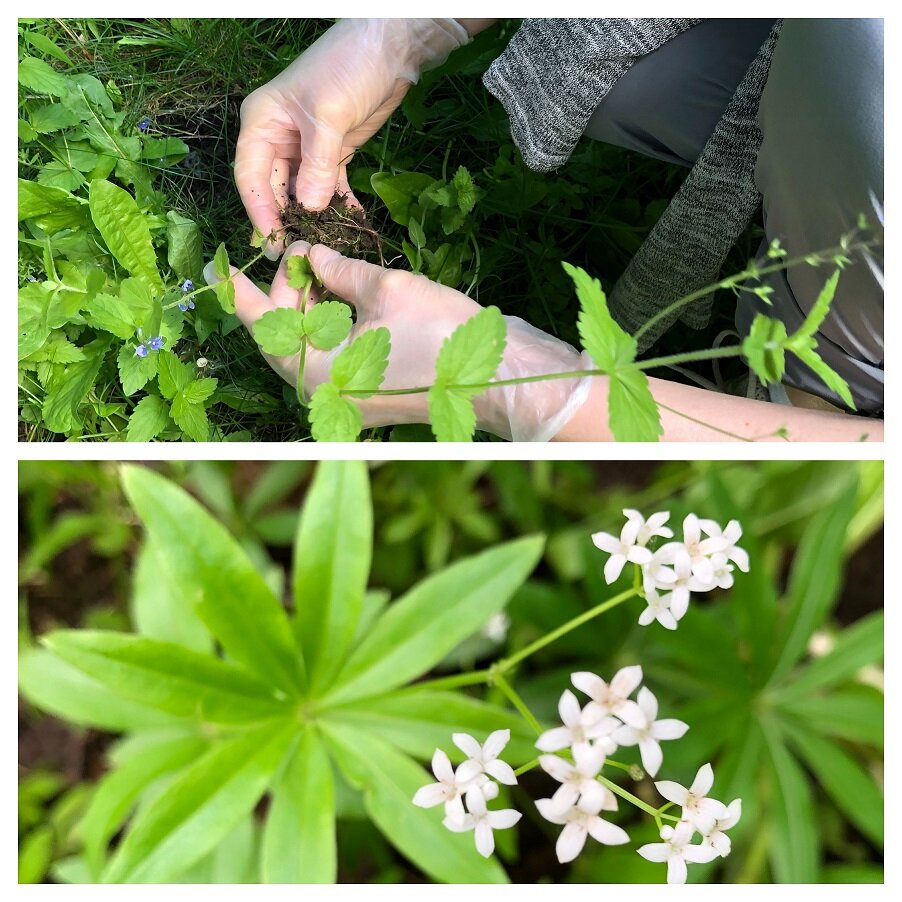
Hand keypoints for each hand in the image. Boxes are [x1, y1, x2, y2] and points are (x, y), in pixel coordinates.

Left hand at [206, 244, 591, 439]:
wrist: (501, 378)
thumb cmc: (442, 335)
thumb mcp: (385, 289)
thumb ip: (338, 270)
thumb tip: (312, 255)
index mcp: (318, 375)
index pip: (262, 328)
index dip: (240, 292)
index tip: (221, 265)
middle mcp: (327, 396)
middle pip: (286, 339)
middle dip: (289, 293)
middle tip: (302, 251)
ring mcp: (350, 401)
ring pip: (313, 349)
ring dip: (312, 308)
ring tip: (323, 266)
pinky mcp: (370, 398)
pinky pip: (337, 360)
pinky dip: (334, 327)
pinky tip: (343, 293)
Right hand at [235, 19, 467, 256]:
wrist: (390, 49)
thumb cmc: (347, 69)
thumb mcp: (328, 117)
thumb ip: (317, 166)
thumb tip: (307, 209)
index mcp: (262, 123)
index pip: (250, 177)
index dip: (259, 212)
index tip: (271, 241)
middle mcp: (277, 138)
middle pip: (274, 190)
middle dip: (286, 220)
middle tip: (298, 254)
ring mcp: (305, 149)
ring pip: (301, 194)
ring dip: (313, 218)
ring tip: (325, 245)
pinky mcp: (332, 155)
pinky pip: (328, 189)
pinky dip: (337, 207)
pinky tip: (348, 227)